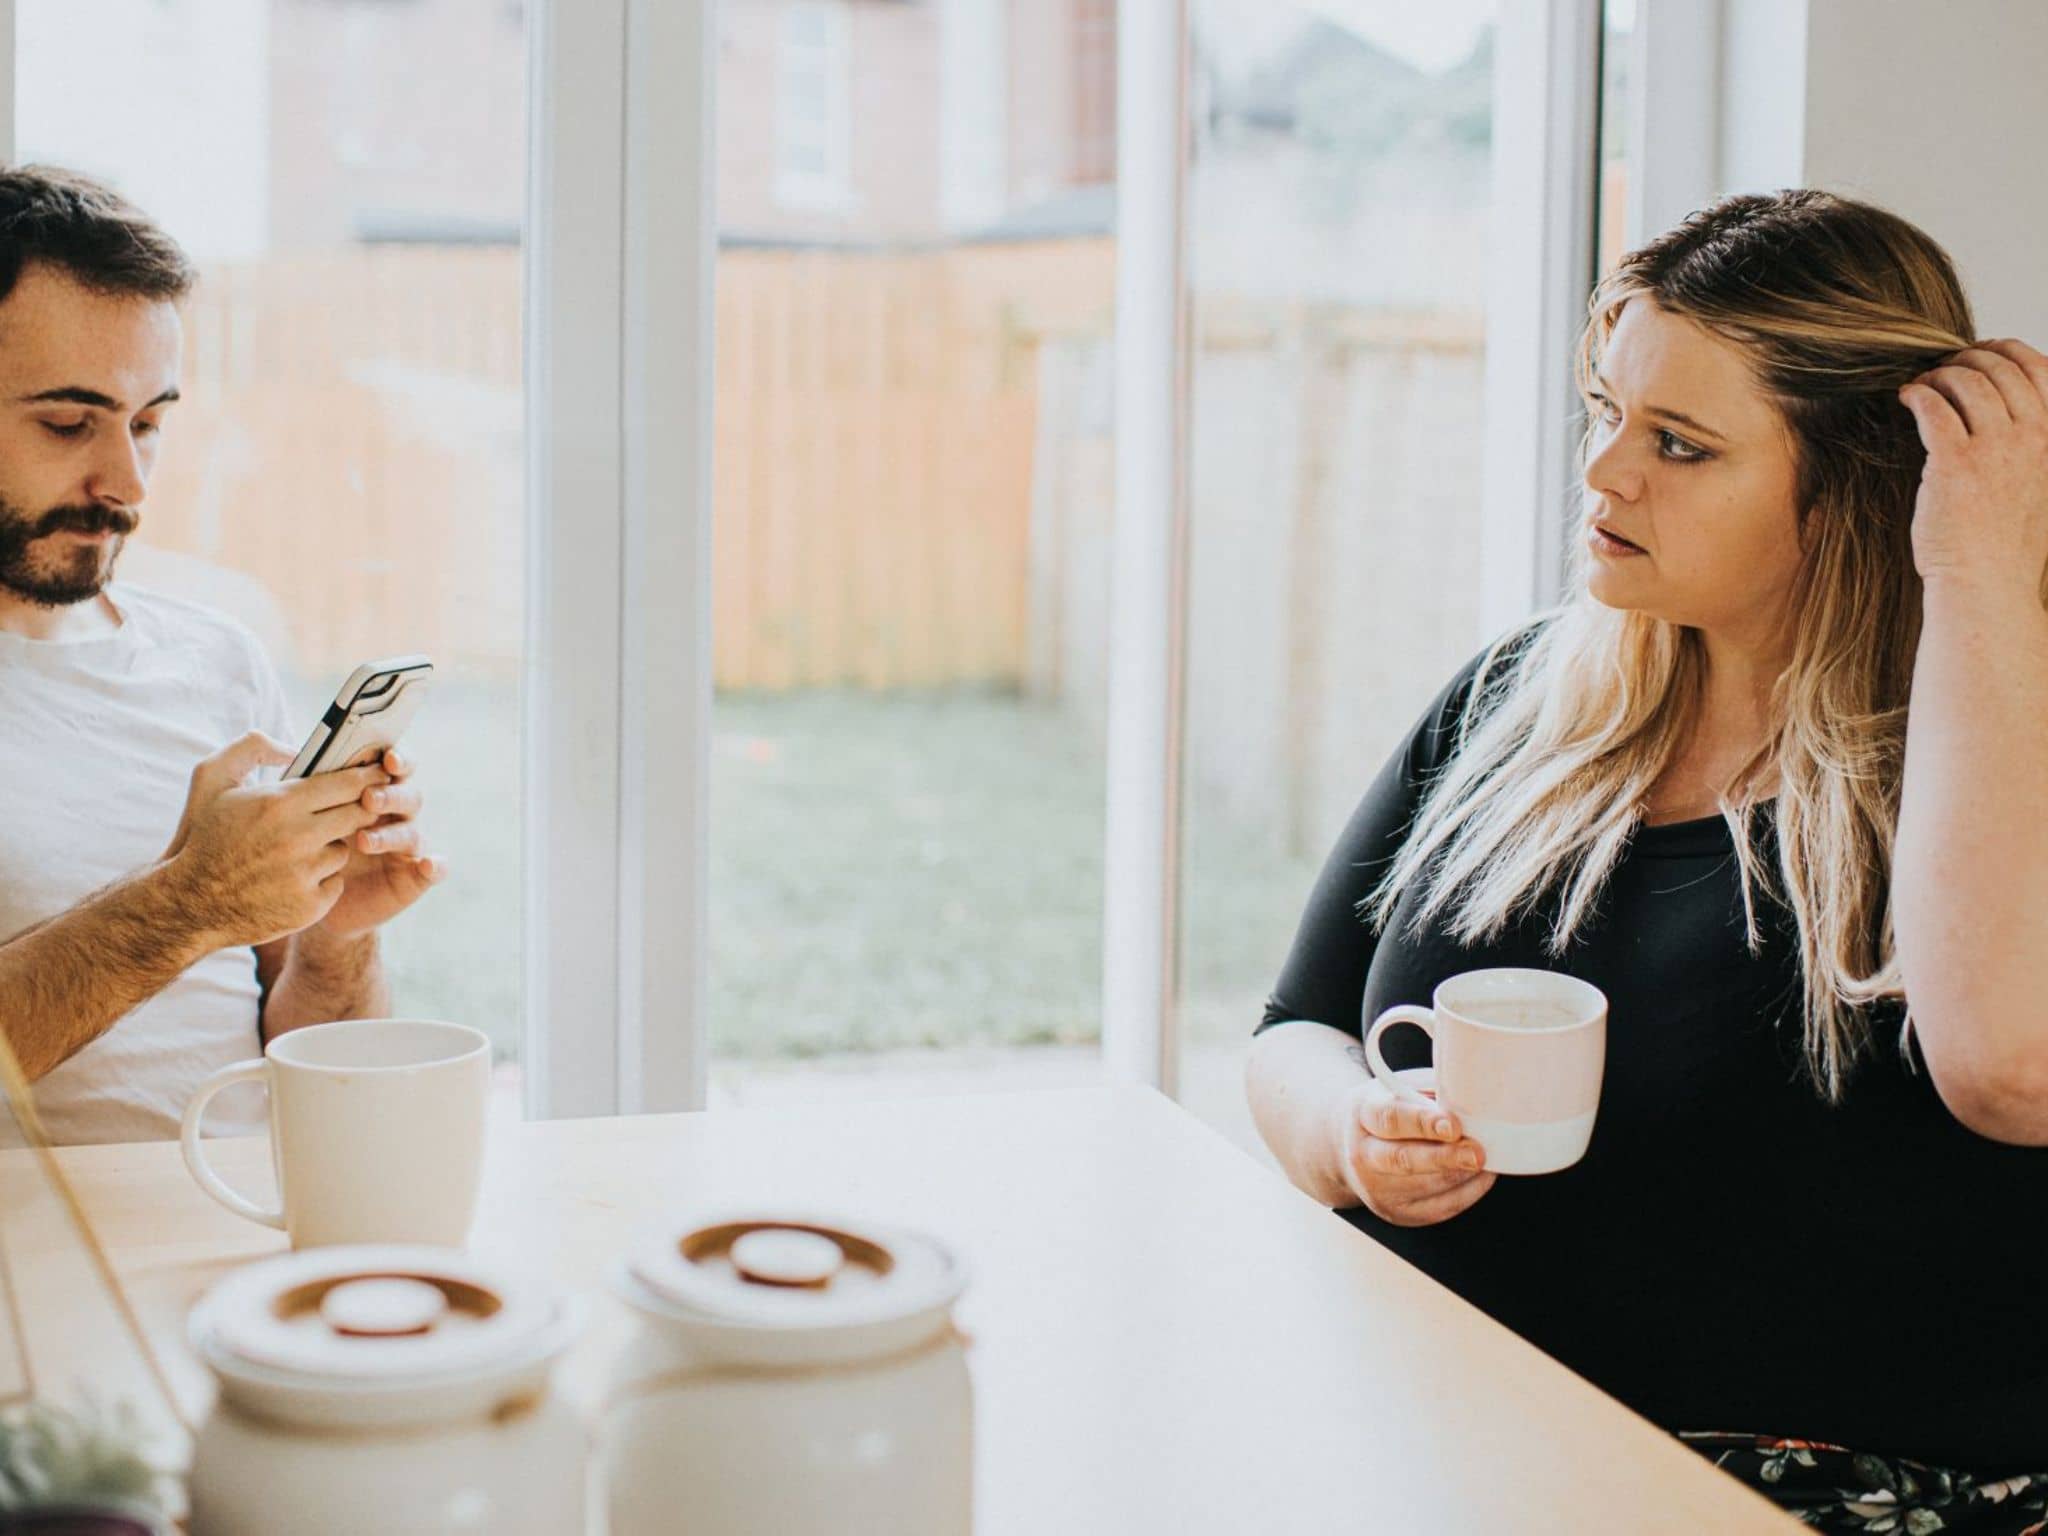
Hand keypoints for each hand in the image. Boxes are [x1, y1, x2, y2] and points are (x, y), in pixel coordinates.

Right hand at [161, 732, 392, 946]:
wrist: (189, 904)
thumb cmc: (203, 836)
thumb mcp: (211, 779)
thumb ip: (252, 747)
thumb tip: (294, 747)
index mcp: (279, 803)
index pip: (347, 783)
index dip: (368, 777)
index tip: (379, 773)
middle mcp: (298, 837)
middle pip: (359, 814)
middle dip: (361, 808)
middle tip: (357, 806)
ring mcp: (305, 874)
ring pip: (344, 849)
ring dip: (331, 846)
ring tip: (299, 850)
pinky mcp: (310, 906)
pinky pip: (336, 882)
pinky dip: (321, 880)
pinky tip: (294, 878)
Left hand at [310, 747, 445, 941]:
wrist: (306, 898)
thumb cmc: (306, 848)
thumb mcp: (305, 816)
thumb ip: (311, 788)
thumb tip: (291, 751)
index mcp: (374, 792)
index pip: (395, 768)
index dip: (398, 758)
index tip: (387, 758)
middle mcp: (396, 816)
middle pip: (408, 796)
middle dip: (390, 795)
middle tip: (368, 799)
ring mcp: (406, 847)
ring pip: (412, 832)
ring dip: (392, 834)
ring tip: (364, 841)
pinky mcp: (414, 878)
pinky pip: (433, 870)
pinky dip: (434, 866)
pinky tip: (426, 865)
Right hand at [1333, 1078, 1496, 1227]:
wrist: (1354, 1147)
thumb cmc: (1391, 1110)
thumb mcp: (1401, 1088)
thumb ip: (1430, 1093)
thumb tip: (1471, 1098)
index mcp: (1363, 1114)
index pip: (1391, 1119)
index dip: (1423, 1123)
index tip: (1454, 1125)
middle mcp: (1363, 1155)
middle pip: (1403, 1160)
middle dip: (1445, 1158)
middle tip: (1477, 1153)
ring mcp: (1377, 1190)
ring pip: (1428, 1186)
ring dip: (1463, 1174)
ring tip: (1486, 1158)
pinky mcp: (1398, 1213)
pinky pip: (1441, 1207)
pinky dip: (1468, 1192)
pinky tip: (1480, 1175)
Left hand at [1898, 339, 2047, 596]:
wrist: (1986, 585)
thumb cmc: (2005, 547)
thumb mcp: (2039, 489)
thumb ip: (2032, 450)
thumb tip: (2013, 421)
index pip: (2039, 371)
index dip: (2007, 351)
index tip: (1981, 351)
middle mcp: (2031, 438)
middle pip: (2000, 370)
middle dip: (1967, 359)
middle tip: (1941, 366)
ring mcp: (1994, 450)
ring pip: (1967, 383)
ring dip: (1940, 374)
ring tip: (1922, 383)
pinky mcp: (1953, 464)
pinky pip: (1934, 408)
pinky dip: (1918, 394)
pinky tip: (1906, 397)